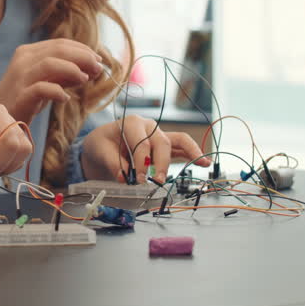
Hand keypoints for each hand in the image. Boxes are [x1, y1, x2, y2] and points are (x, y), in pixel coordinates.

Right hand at [0, 39, 105, 123]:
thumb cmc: (25, 98)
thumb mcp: (47, 81)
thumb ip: (66, 74)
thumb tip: (93, 68)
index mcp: (29, 52)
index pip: (60, 43)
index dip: (82, 49)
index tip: (98, 60)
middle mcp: (23, 60)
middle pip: (58, 49)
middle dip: (82, 57)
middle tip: (98, 68)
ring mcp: (21, 77)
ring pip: (50, 63)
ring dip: (72, 69)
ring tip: (85, 79)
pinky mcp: (20, 95)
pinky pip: (41, 88)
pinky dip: (57, 91)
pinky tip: (65, 98)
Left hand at [78, 115, 210, 182]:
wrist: (103, 144)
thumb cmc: (102, 144)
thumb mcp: (99, 151)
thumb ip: (113, 163)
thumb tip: (125, 178)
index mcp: (132, 123)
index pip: (142, 143)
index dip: (141, 162)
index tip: (137, 179)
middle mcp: (148, 127)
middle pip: (162, 143)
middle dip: (161, 163)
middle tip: (156, 182)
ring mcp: (158, 135)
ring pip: (178, 141)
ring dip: (190, 152)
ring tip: (203, 163)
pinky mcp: (165, 146)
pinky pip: (182, 148)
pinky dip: (193, 154)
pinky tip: (205, 162)